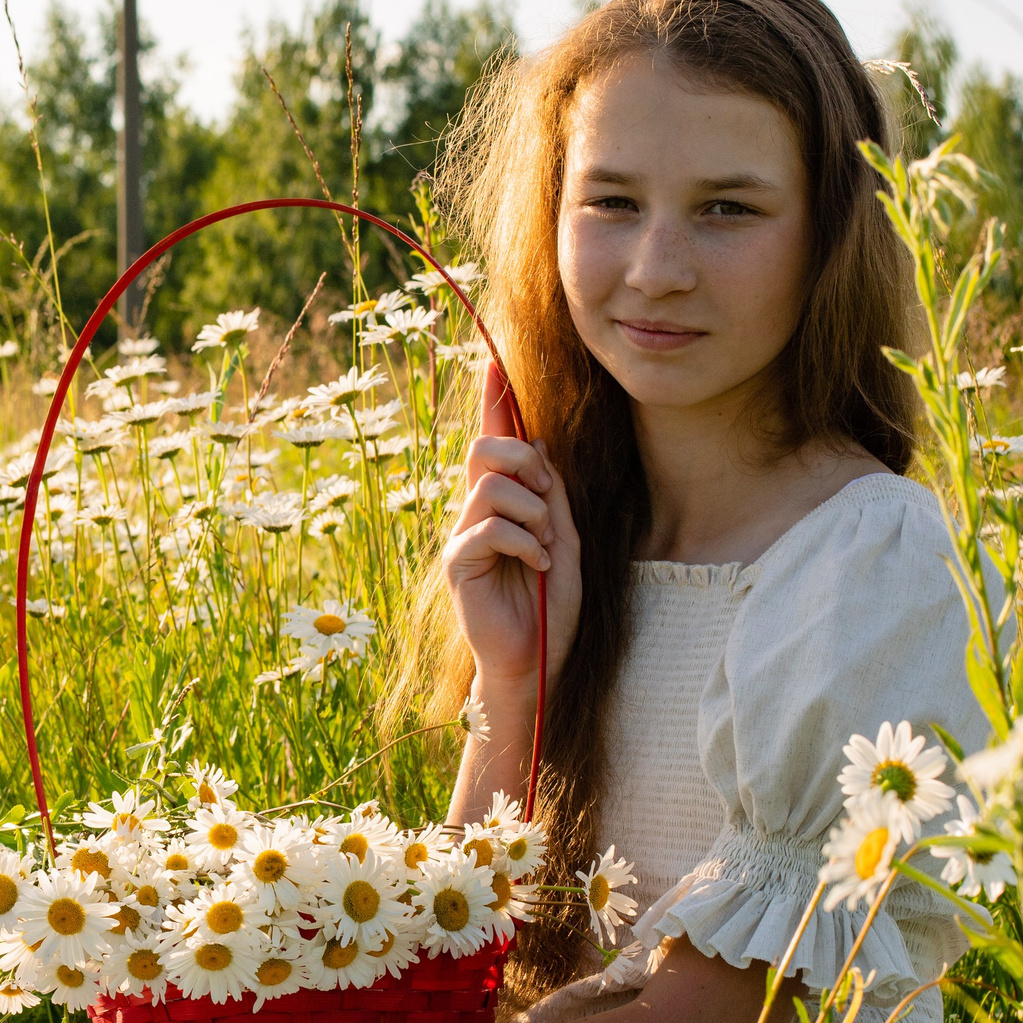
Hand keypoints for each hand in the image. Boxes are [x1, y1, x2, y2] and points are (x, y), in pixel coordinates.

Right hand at [445, 363, 581, 694]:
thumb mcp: (566, 540)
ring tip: (545, 545)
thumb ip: (553, 497)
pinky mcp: (456, 563)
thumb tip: (541, 448)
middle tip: (548, 498)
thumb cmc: (551, 606)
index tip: (492, 360)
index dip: (494, 401)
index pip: (496, 441)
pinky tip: (537, 566)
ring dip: (532, 510)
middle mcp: (476, 511)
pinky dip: (525, 542)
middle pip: (487, 448)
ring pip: (491, 485)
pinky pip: (489, 527)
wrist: (535, 661)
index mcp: (504, 503)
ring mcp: (462, 535)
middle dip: (525, 460)